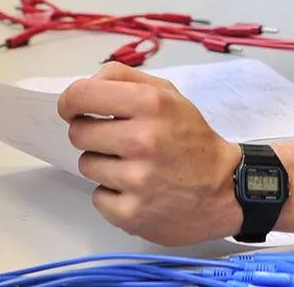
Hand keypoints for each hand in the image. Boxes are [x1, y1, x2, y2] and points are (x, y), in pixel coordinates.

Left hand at [59, 62, 241, 244]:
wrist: (223, 188)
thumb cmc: (191, 137)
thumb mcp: (167, 93)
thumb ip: (124, 79)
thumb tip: (85, 87)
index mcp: (150, 103)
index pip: (82, 95)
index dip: (69, 102)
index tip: (72, 109)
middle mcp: (143, 139)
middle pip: (78, 133)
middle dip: (91, 134)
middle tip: (115, 140)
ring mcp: (136, 180)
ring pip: (86, 164)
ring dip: (103, 164)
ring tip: (132, 165)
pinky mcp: (131, 213)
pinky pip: (97, 196)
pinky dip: (112, 193)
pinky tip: (136, 189)